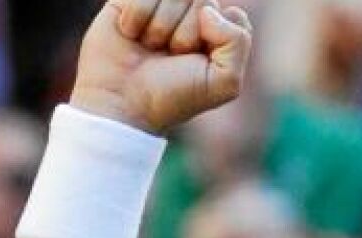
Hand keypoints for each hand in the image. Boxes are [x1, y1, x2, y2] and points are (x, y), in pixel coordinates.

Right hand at [70, 0, 252, 133]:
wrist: (123, 103)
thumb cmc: (174, 95)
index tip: (198, 63)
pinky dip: (136, 16)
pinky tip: (131, 34)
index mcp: (219, 35)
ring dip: (161, 26)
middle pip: (203, 1)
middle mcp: (192, 16)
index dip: (218, 39)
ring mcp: (161, 5)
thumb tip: (208, 10)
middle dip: (186, 35)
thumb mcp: (224, 82)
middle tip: (170, 57)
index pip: (235, 16)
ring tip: (150, 47)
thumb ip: (238, 42)